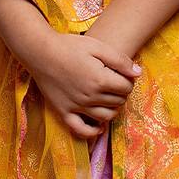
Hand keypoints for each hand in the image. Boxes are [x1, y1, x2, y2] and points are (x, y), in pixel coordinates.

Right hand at [23, 27, 141, 140]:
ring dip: (112, 108)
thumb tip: (138, 73)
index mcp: (100, 80)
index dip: (128, 80)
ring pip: (105, 117)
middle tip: (114, 82)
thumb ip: (120, 60)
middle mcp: (90, 97)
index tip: (122, 74)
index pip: (126, 88)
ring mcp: (77, 107)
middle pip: (118, 102)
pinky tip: (98, 126)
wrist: (40, 52)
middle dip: (120, 92)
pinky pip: (81, 130)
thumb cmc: (69, 46)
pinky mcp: (64, 112)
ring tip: (108, 98)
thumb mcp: (97, 46)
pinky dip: (93, 132)